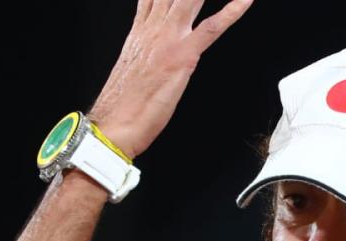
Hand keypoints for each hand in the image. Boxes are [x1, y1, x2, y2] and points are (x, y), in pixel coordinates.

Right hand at [89, 0, 253, 158]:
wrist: (113, 124)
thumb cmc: (123, 105)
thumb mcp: (134, 70)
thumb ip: (146, 52)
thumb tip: (153, 52)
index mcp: (141, 29)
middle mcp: (153, 27)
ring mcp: (168, 38)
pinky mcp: (182, 55)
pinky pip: (213, 27)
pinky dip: (232, 10)